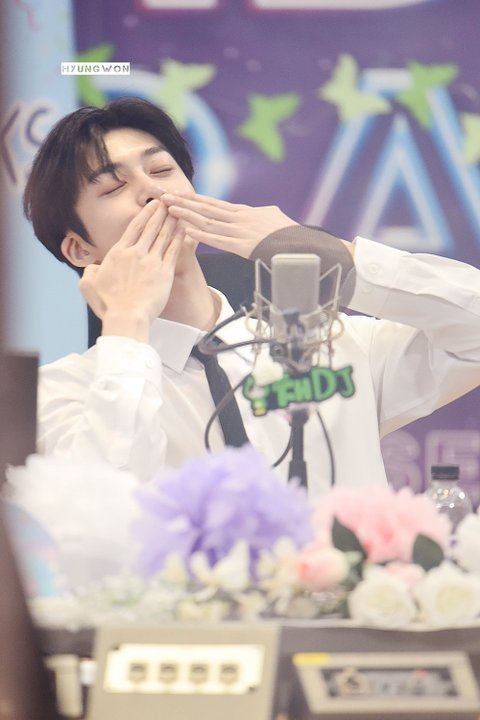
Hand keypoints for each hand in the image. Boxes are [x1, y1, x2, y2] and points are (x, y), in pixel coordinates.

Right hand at [79, 200, 183, 341]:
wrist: (127, 318)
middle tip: (169, 201)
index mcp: (118, 253)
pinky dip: (179, 239)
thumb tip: (94, 267)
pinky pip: (174, 252)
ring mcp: (152, 263)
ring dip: (171, 221)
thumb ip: (90, 271)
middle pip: (151, 227)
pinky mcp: (165, 274)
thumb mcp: (88, 285)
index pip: (134, 228)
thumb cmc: (108, 305)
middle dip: (161, 212)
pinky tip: (184, 230)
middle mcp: (136, 254)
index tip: (153, 204)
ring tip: (179, 211)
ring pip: (164, 236)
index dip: (145, 214)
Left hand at [162, 192, 297, 257]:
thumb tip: (261, 211)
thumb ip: (262, 212)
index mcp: (244, 212)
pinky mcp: (244, 246)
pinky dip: (202, 235)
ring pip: (208, 222)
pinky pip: (219, 240)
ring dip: (187, 215)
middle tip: (164, 197)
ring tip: (170, 209)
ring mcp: (240, 231)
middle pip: (206, 209)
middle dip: (183, 202)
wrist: (301, 244)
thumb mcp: (274, 216)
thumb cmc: (288, 233)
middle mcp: (239, 219)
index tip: (178, 194)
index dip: (194, 199)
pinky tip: (187, 230)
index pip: (214, 204)